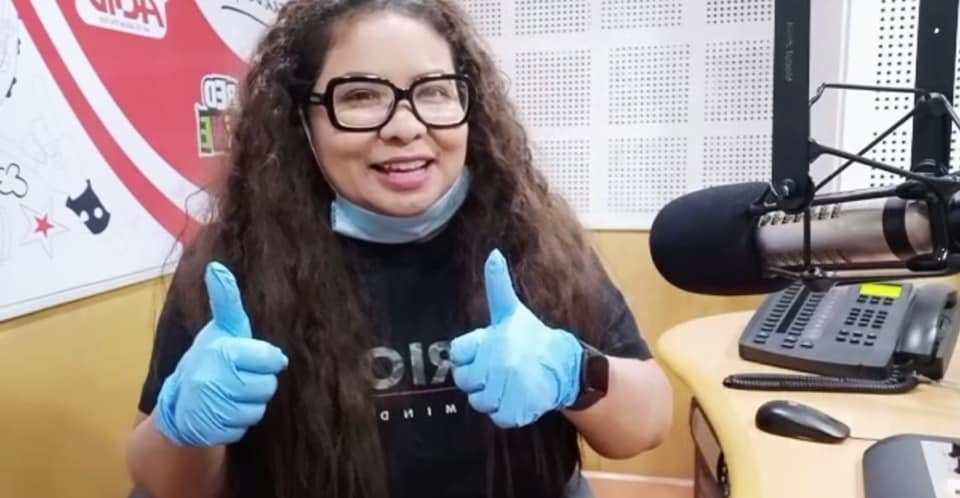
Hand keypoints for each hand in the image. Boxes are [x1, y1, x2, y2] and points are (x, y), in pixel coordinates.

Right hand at [155, 262, 288, 446]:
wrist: (178, 402)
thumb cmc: (209, 358)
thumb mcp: (220, 328)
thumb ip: (226, 301)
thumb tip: (217, 266)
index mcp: (223, 351)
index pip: (271, 358)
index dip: (266, 359)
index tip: (251, 358)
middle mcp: (215, 379)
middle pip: (268, 386)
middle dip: (258, 382)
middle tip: (239, 376)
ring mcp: (213, 407)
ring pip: (259, 408)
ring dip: (249, 403)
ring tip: (230, 393)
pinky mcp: (213, 430)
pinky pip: (245, 426)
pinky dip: (238, 421)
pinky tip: (224, 411)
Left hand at [450, 249, 583, 427]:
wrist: (566, 366)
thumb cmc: (531, 338)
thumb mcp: (511, 310)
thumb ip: (497, 285)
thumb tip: (493, 255)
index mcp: (493, 337)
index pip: (457, 353)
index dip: (468, 355)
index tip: (485, 352)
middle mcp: (501, 362)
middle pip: (464, 380)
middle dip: (478, 378)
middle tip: (496, 370)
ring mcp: (509, 387)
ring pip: (478, 400)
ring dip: (491, 396)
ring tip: (508, 384)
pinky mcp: (517, 409)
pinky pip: (496, 416)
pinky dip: (505, 411)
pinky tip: (517, 397)